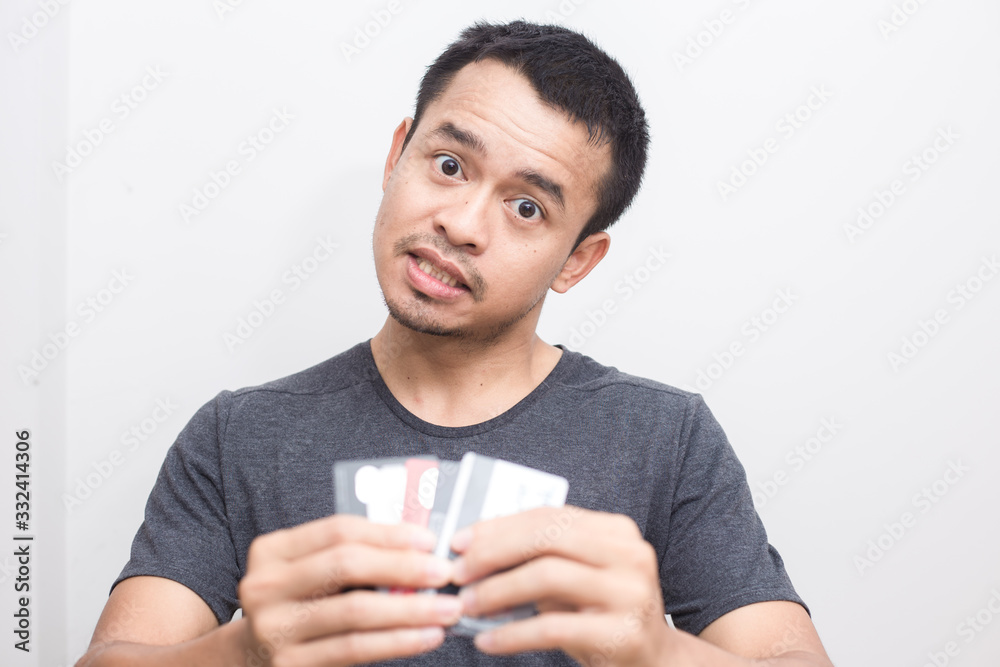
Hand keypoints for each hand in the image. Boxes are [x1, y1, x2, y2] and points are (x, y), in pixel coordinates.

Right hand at [238, 514, 461, 666]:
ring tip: (446, 609)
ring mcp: (274, 628)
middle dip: (403, 567)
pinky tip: (426, 636)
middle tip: (444, 573)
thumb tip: (420, 547)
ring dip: (410, 609)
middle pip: (347, 565)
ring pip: (355, 611)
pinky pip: (355, 648)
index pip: (339, 530)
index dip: (388, 533)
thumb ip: (353, 554)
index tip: (429, 540)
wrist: (249, 659)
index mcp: (272, 551)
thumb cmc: (299, 605)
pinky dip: (398, 641)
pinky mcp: (290, 665)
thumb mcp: (310, 571)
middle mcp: (265, 586)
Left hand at [450, 506, 673, 665]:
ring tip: (468, 605)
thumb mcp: (579, 576)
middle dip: (493, 552)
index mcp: (616, 531)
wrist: (655, 662)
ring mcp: (629, 593)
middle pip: (547, 538)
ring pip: (547, 577)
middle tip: (458, 571)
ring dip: (497, 591)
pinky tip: (487, 640)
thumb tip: (475, 550)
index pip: (548, 516)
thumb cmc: (602, 614)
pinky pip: (551, 628)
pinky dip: (512, 634)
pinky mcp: (622, 635)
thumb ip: (541, 557)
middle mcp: (629, 554)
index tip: (460, 541)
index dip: (499, 526)